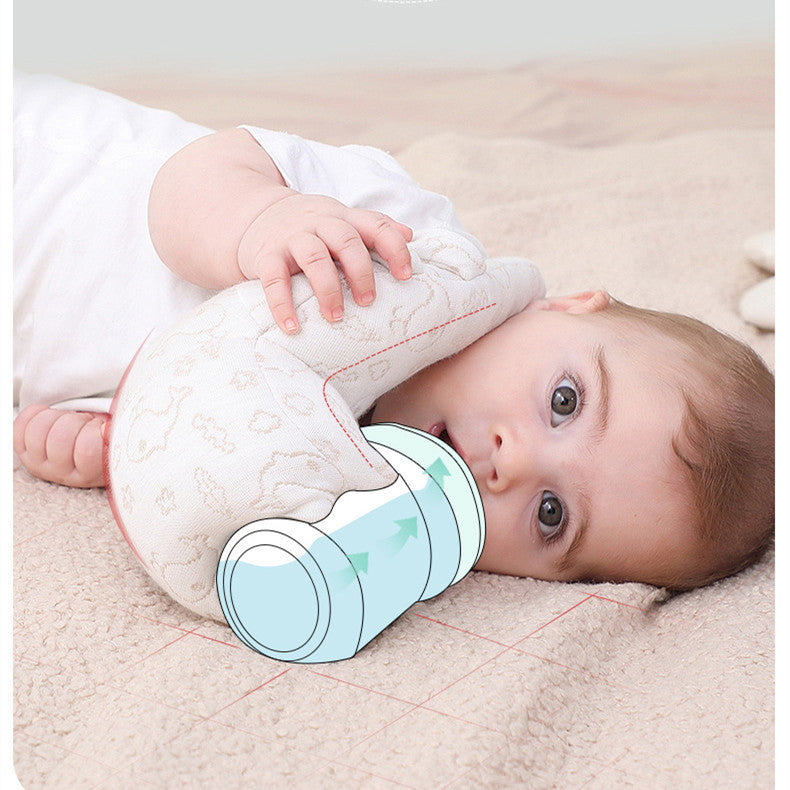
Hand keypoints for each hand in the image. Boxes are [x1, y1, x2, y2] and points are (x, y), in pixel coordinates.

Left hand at [13, 405, 107, 487]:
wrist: (86, 451)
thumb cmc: (105, 445)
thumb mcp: (117, 443)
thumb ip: (115, 436)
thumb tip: (104, 429)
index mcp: (89, 475)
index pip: (87, 451)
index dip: (96, 429)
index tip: (102, 428)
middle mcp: (60, 474)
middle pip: (61, 436)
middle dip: (78, 420)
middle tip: (87, 424)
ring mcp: (38, 463)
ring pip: (39, 428)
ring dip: (58, 416)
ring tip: (71, 421)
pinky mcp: (23, 451)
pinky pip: (20, 426)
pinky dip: (37, 413)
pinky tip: (51, 415)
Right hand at [237, 193, 413, 332]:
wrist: (255, 215)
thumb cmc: (311, 227)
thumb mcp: (342, 219)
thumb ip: (374, 226)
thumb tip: (410, 234)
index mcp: (344, 217)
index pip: (375, 225)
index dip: (394, 248)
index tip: (405, 276)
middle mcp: (319, 223)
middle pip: (346, 240)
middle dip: (361, 272)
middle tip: (367, 302)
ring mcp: (292, 238)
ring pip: (313, 257)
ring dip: (328, 289)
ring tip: (335, 317)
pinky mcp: (266, 256)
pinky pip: (273, 280)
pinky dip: (282, 305)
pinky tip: (291, 327)